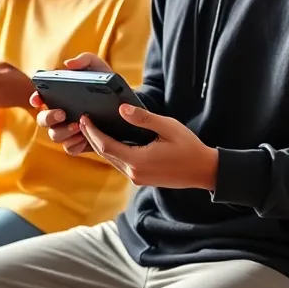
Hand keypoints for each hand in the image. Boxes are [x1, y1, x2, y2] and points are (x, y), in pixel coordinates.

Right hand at [29, 52, 112, 153]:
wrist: (126, 105)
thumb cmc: (106, 84)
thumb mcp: (98, 67)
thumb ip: (84, 60)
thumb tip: (68, 64)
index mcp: (57, 97)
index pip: (38, 98)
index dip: (35, 98)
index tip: (38, 98)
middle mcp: (58, 115)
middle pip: (42, 120)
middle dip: (49, 117)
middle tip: (62, 113)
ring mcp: (67, 131)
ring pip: (55, 136)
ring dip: (63, 132)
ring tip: (78, 126)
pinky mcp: (79, 143)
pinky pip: (70, 148)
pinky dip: (74, 144)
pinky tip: (84, 138)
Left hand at [77, 104, 218, 189]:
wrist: (205, 172)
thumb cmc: (189, 148)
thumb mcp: (168, 127)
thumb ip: (143, 119)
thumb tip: (121, 109)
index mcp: (138, 161)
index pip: (105, 146)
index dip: (92, 132)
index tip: (84, 118)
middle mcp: (134, 172)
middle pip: (104, 154)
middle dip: (92, 137)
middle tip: (83, 120)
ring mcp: (137, 178)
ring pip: (111, 160)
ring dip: (100, 145)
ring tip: (93, 128)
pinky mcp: (141, 178)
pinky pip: (120, 163)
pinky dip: (112, 151)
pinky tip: (110, 140)